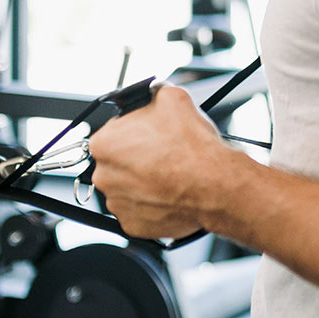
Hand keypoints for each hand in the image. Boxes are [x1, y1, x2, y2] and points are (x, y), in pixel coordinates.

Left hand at [87, 84, 249, 240]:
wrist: (214, 185)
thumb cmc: (193, 147)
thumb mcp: (174, 98)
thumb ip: (155, 93)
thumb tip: (155, 92)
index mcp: (104, 143)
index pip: (112, 133)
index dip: (134, 131)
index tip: (150, 134)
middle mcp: (104, 175)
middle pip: (117, 162)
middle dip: (136, 158)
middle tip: (163, 154)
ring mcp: (117, 204)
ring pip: (127, 187)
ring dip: (143, 182)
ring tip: (170, 175)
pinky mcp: (133, 225)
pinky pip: (139, 211)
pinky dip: (152, 204)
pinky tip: (171, 193)